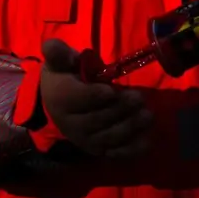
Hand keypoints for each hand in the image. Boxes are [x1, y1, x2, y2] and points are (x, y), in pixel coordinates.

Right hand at [38, 39, 152, 159]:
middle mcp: (72, 124)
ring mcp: (87, 140)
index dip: (95, 96)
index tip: (111, 90)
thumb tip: (51, 44)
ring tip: (147, 115)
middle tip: (139, 98)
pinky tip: (147, 140)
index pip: (79, 100)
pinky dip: (132, 149)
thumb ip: (58, 53)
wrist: (57, 106)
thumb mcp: (59, 63)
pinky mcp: (99, 150)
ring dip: (131, 127)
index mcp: (61, 100)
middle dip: (121, 109)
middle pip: (98, 119)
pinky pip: (116, 153)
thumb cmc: (64, 78)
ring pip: (110, 137)